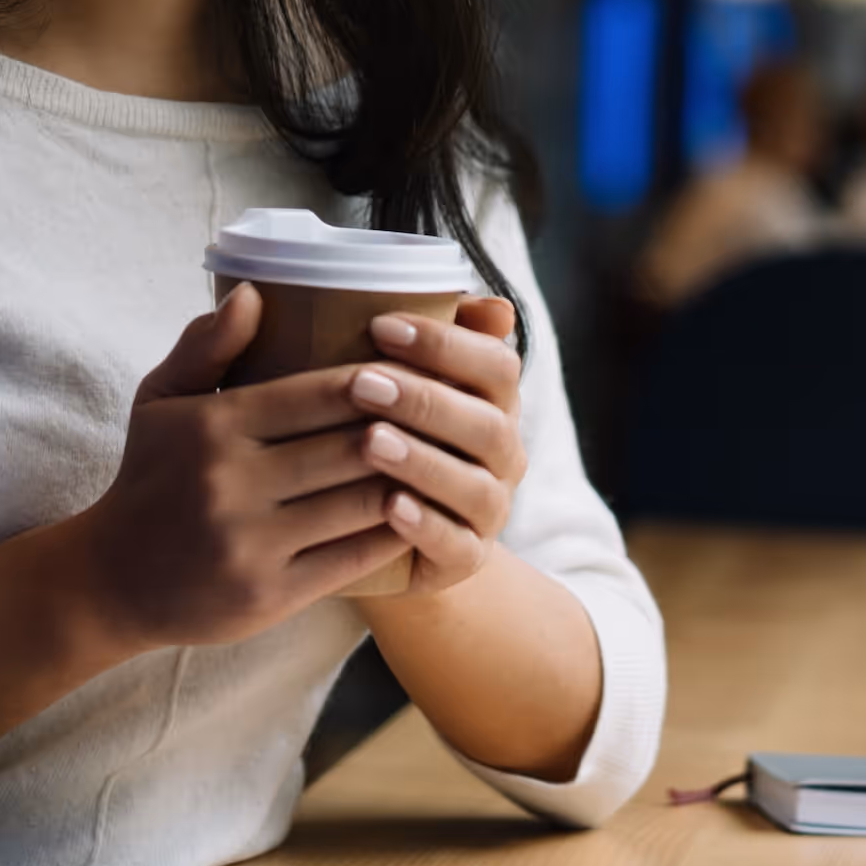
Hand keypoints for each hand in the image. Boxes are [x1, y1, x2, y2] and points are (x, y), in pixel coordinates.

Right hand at [69, 284, 411, 648]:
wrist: (112, 581)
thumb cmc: (149, 477)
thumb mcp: (161, 401)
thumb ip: (207, 345)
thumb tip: (254, 291)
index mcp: (214, 427)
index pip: (322, 392)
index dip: (382, 378)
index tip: (418, 367)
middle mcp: (232, 484)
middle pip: (353, 446)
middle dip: (409, 426)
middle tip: (449, 411)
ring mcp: (252, 543)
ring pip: (362, 502)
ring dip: (412, 479)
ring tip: (446, 458)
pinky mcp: (270, 594)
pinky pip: (354, 558)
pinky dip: (394, 533)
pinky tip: (419, 511)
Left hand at [351, 297, 525, 596]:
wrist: (372, 526)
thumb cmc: (376, 427)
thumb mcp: (389, 377)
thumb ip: (422, 333)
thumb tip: (492, 306)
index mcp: (494, 400)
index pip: (496, 364)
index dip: (446, 343)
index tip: (378, 324)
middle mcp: (503, 453)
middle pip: (487, 424)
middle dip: (425, 401)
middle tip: (362, 384)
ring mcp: (489, 509)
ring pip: (474, 486)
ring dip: (423, 461)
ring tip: (370, 443)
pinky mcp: (465, 559)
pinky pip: (457, 545)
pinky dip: (425, 525)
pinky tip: (388, 507)